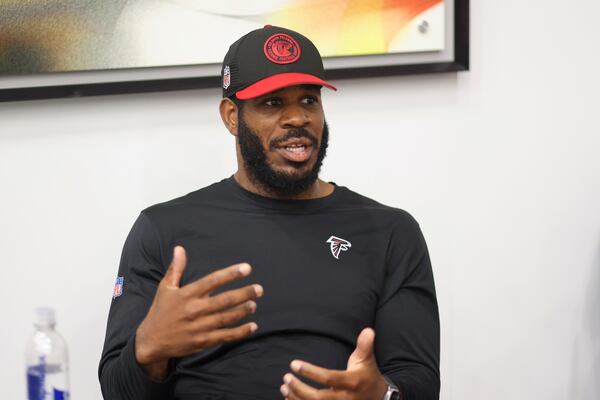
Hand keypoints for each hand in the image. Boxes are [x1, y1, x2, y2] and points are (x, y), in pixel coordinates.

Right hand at [135, 246, 263, 379]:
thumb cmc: (160, 312)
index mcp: (187, 294)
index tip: (247, 268)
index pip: (212, 280)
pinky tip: (252, 326)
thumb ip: (176, 268)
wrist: (151, 342)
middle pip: (224, 300)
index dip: (230, 273)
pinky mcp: (203, 342)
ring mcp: (199, 327)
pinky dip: (240, 332)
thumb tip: (179, 248)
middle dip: (244, 293)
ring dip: (243, 311)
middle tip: (259, 289)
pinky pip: (225, 336)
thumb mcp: (165, 288)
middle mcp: (194, 310)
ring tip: (254, 304)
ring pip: (227, 318)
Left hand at [280, 328, 387, 398]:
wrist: (377, 398)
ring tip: (284, 387)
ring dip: (296, 398)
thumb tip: (368, 330)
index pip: (329, 378)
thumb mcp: (367, 360)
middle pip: (318, 398)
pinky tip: (290, 398)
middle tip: (286, 378)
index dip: (310, 372)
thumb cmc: (367, 376)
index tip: (294, 364)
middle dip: (300, 389)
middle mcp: (345, 399)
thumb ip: (365, 345)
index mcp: (352, 383)